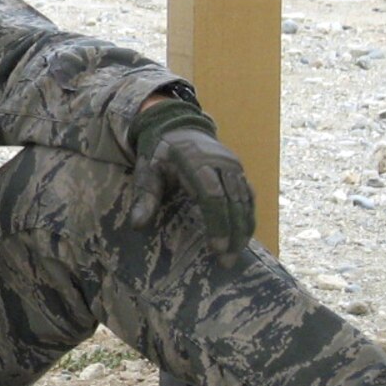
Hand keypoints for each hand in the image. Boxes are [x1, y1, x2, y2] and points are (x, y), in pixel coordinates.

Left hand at [126, 102, 254, 259]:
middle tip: (227, 261)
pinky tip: (243, 236)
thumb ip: (144, 197)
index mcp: (195, 162)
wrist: (176, 124)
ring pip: (245, 200)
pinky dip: (248, 216)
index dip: (217, 223)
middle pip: (234, 202)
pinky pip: (248, 195)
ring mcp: (232, 165)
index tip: (216, 248)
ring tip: (235, 255)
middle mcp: (220, 162)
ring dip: (243, 228)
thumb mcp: (146, 170)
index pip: (213, 197)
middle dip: (233, 233)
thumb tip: (137, 225)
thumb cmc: (158, 152)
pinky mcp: (238, 169)